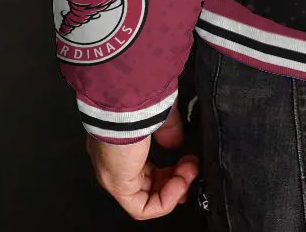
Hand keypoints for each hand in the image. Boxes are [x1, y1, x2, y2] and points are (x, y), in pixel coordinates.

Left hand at [87, 100, 198, 219]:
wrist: (124, 98)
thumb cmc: (139, 98)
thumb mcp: (160, 113)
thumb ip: (169, 130)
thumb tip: (177, 143)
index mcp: (120, 141)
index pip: (144, 166)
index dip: (168, 171)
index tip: (187, 163)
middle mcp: (113, 160)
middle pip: (146, 184)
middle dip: (175, 180)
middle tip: (192, 170)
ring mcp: (113, 175)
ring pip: (145, 197)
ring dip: (174, 188)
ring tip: (190, 173)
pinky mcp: (117, 186)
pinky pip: (142, 207)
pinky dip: (165, 201)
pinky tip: (181, 184)